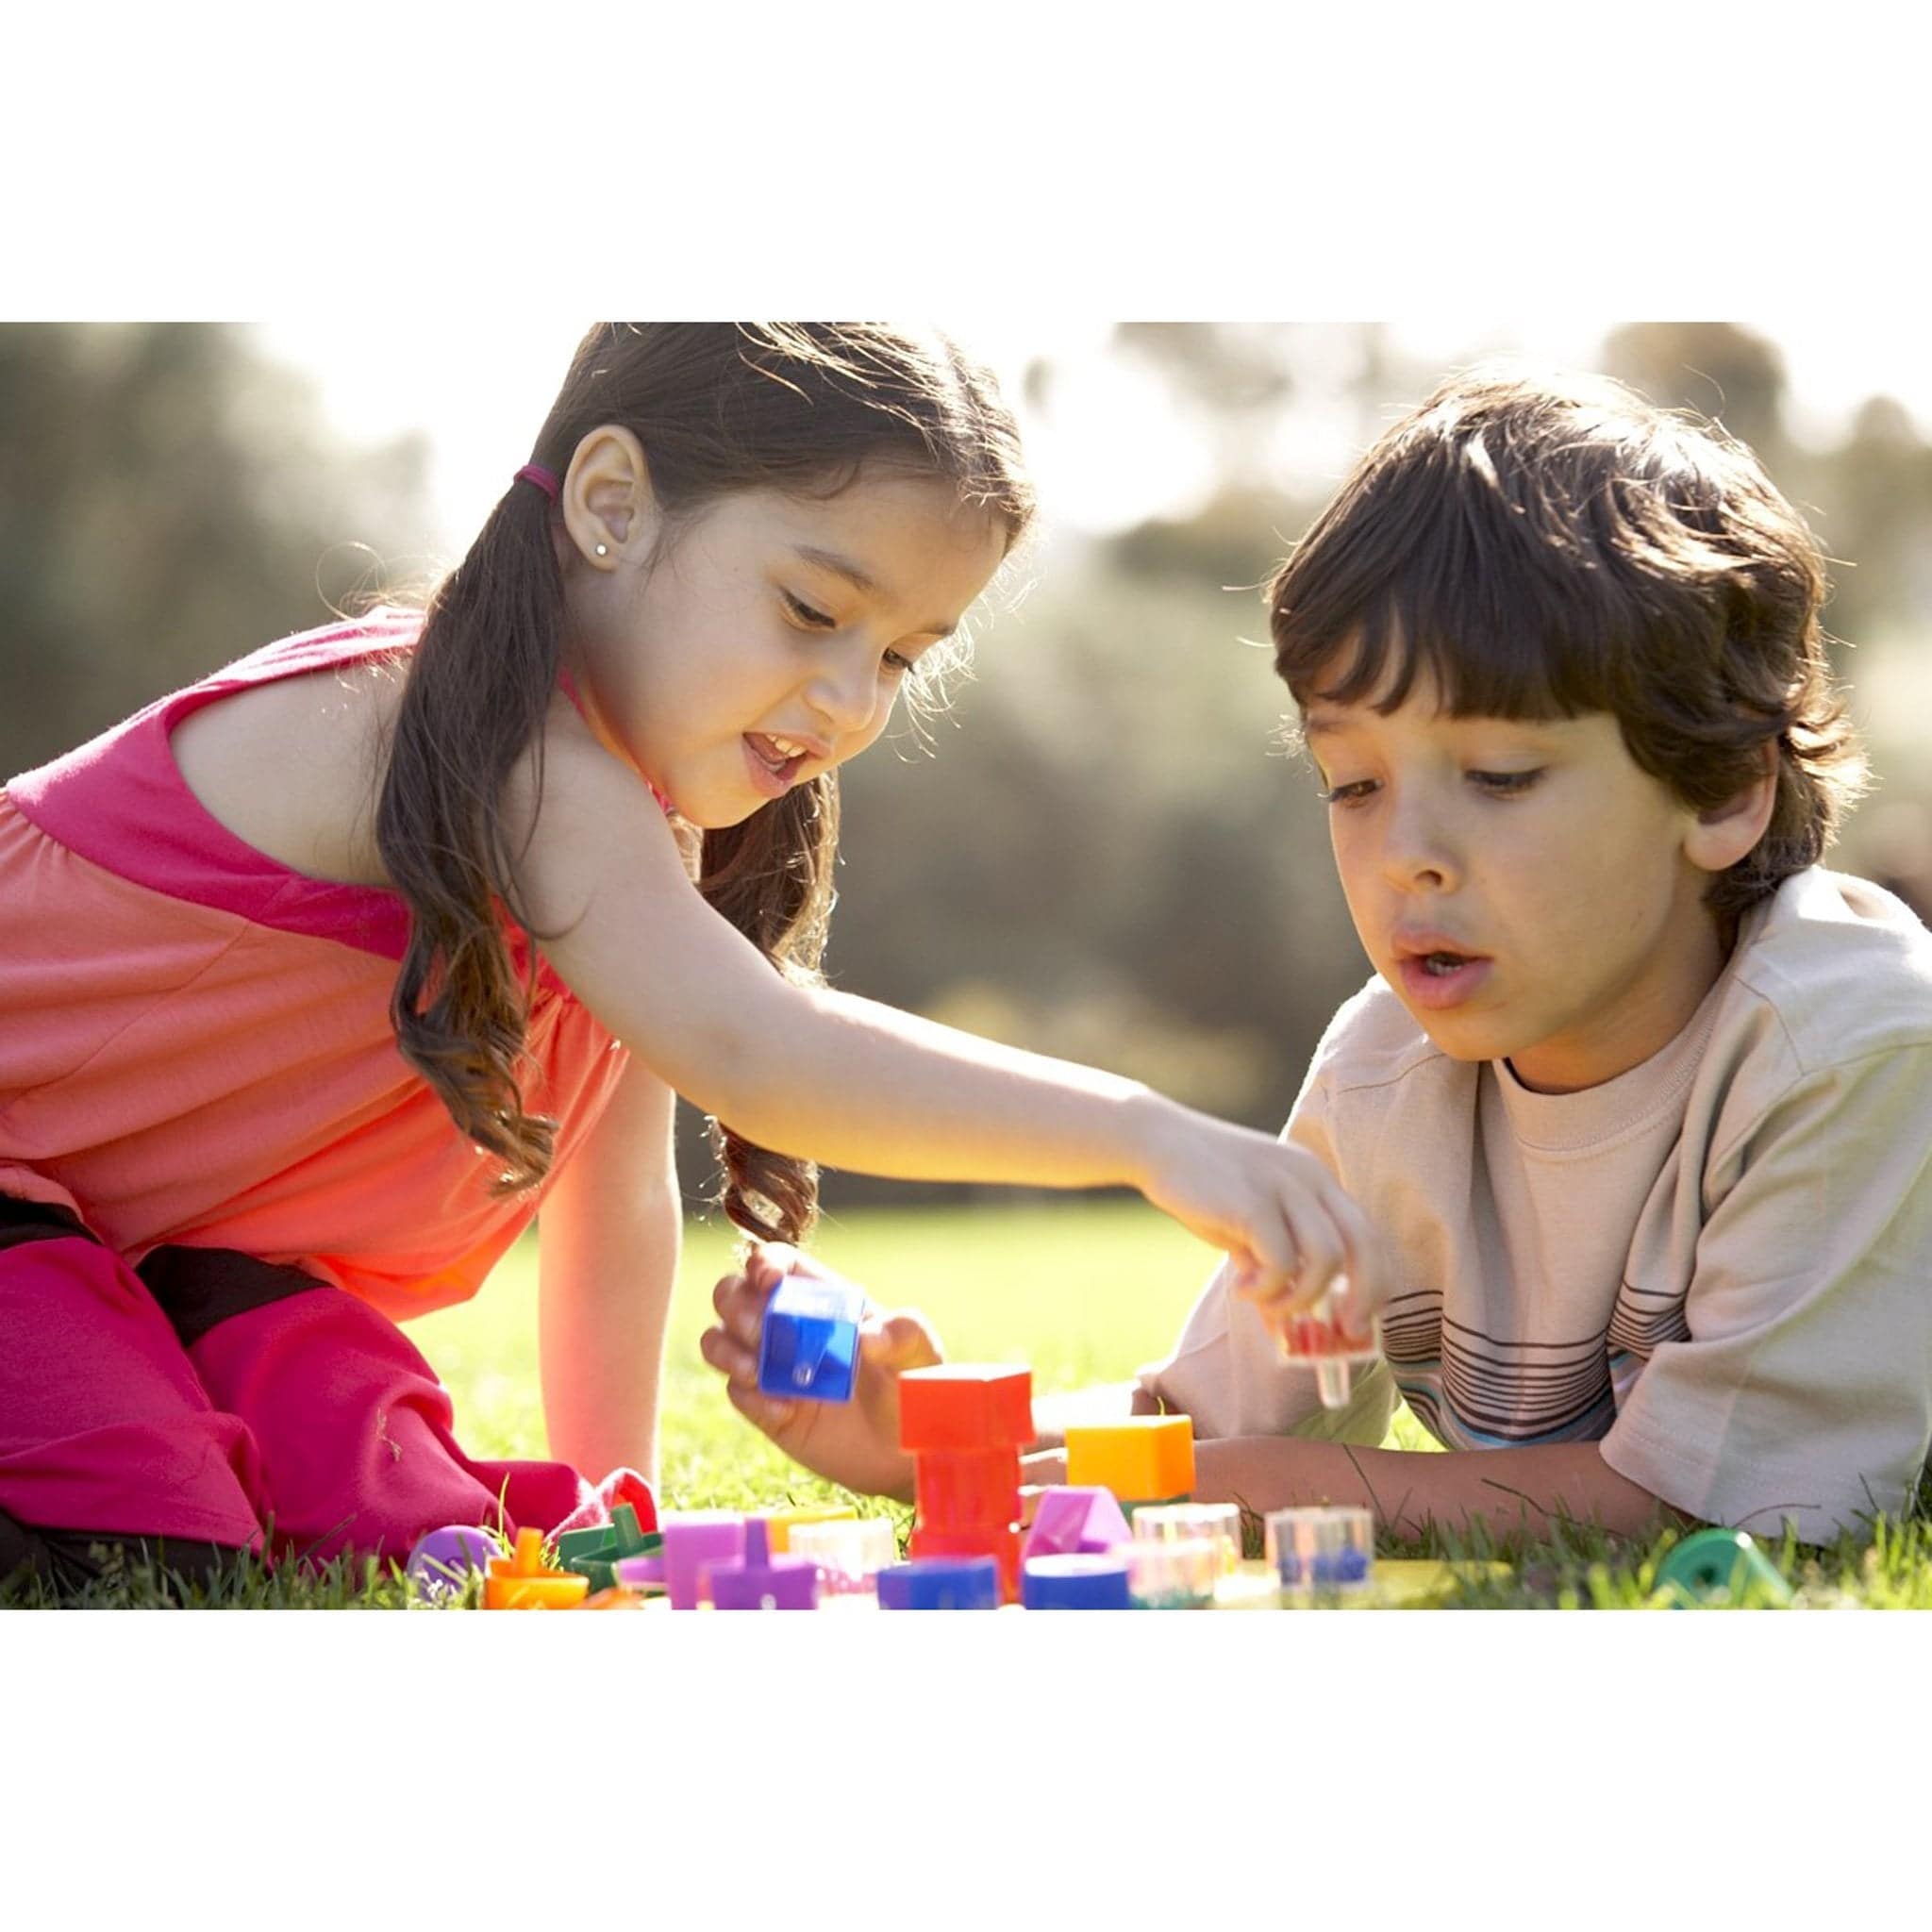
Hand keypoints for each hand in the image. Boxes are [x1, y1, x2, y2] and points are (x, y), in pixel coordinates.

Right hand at [698, 1243, 940, 1500]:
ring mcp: (771, 1366)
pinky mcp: (765, 1408)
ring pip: (717, 1338)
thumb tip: (865, 1337)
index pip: (777, 1262)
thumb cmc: (914, 1388)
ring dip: (726, 1349)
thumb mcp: (921, 1353)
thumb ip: (903, 1333)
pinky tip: (784, 1411)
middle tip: (762, 1332)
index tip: (768, 1281)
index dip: (762, 1262)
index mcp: (821, 1298)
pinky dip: (749, 1396)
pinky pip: (735, 1392)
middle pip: (732, 1293)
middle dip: (736, 1306)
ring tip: (757, 1372)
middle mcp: (787, 1325)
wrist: (905, 1452)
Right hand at [1135, 1106, 1384, 1342]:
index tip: (1357, 1320)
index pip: (1366, 1233)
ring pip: (1326, 1258)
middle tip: (1344, 1331)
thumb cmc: (1202, 1187)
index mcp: (1315, 1179)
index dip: (1373, 1280)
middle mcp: (1310, 1178)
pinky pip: (1281, 1262)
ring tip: (1267, 1306)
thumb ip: (1271, 1269)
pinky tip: (1240, 1288)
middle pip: (1363, 1243)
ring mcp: (1284, 1187)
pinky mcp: (1254, 1202)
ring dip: (1302, 1297)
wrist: (1156, 1142)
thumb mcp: (1246, 1227)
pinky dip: (1267, 1289)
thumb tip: (1282, 1330)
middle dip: (1362, 1295)